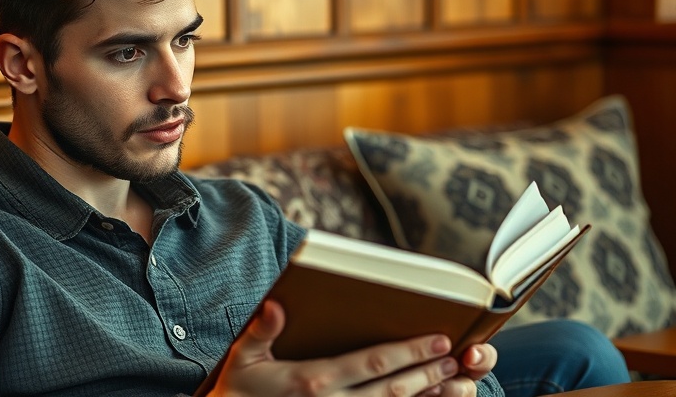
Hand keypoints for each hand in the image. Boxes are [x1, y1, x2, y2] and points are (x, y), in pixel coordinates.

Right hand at [210, 300, 494, 395]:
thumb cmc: (237, 391)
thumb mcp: (243, 356)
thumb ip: (263, 329)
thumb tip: (276, 304)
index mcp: (312, 381)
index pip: (372, 364)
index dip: (408, 353)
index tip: (437, 340)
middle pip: (391, 390)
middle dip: (428, 374)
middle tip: (456, 360)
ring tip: (456, 385)